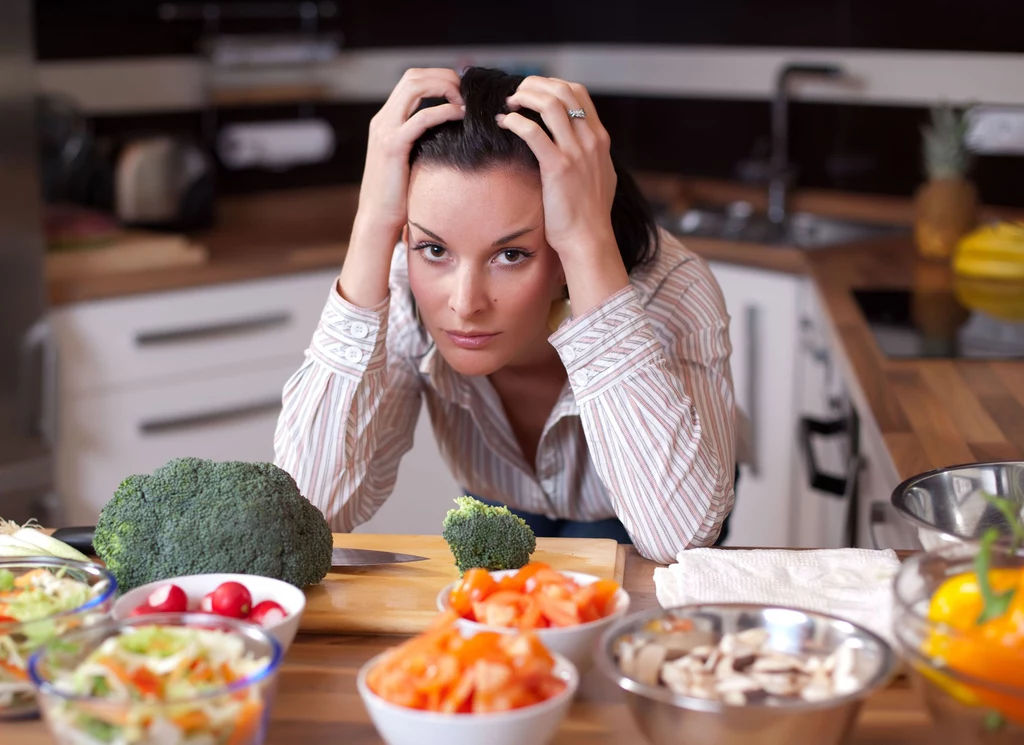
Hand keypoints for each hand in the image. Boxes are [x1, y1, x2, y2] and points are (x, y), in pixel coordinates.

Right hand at [357, 68, 464, 233]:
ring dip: (444, 87)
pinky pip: (421, 117)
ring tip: (464, 101)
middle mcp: (383, 119)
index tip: (461, 93)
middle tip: (467, 92)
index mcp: (386, 120)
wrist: (377, 218)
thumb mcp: (411, 159)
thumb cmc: (399, 195)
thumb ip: (422, 141)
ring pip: (414, 86)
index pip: (412, 81)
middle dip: (444, 77)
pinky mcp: (393, 146)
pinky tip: (460, 116)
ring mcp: (385, 130)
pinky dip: (444, 111)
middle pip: (413, 76)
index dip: (438, 78)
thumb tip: (451, 132)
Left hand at [498, 77, 628, 316]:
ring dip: (524, 97)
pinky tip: (503, 123)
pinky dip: (514, 121)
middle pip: (563, 91)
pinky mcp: (558, 166)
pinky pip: (533, 132)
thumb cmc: (588, 213)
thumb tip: (575, 142)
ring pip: (549, 104)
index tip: (533, 91)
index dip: (552, 84)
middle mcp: (590, 140)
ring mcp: (576, 152)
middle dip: (535, 85)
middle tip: (515, 94)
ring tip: (508, 104)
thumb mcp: (598, 175)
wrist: (588, 238)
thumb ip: (588, 154)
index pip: (578, 92)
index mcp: (599, 139)